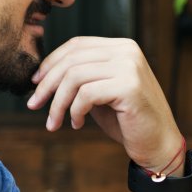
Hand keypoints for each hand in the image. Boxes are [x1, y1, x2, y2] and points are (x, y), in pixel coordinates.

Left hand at [26, 37, 181, 169]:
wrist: (158, 145)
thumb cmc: (128, 121)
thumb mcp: (100, 93)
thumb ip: (82, 78)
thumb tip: (43, 75)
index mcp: (121, 47)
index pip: (76, 45)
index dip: (51, 63)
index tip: (35, 84)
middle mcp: (127, 51)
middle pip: (72, 60)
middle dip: (47, 84)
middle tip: (33, 104)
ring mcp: (129, 67)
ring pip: (74, 77)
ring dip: (57, 103)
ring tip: (53, 122)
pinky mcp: (129, 87)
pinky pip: (86, 94)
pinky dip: (74, 111)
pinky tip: (77, 124)